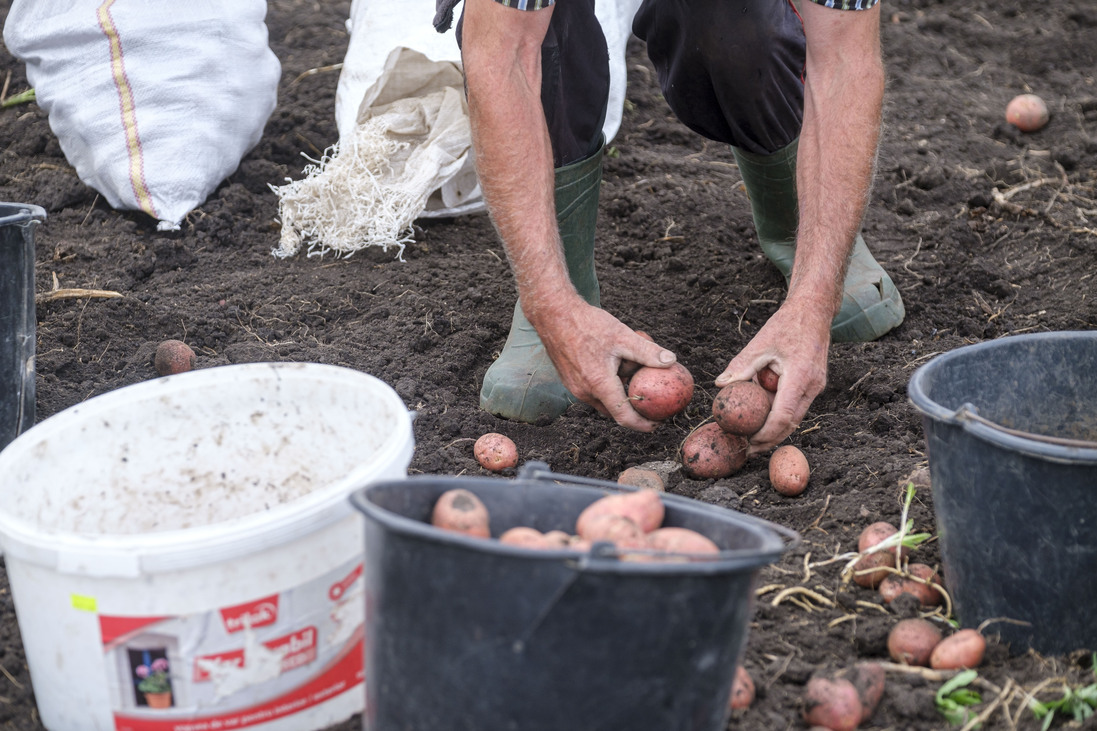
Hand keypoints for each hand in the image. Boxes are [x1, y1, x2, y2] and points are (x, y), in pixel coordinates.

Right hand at [533, 299, 677, 430]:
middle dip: (632, 404)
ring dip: (618, 391)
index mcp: (599, 384)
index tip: (656, 425)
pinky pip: (592, 390)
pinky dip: (606, 384)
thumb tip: (671, 361)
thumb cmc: (587, 324)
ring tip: (631, 370)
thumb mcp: (623, 336)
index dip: (642, 424)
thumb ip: (648, 352)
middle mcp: (584, 391)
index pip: (623, 416)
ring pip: (603, 399)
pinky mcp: (569, 381)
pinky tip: (614, 365)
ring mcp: (574, 387)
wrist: (554, 315)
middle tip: (650, 396)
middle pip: (614, 409)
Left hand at [715, 299, 830, 452]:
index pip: (783, 416)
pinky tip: (763, 420)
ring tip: (752, 440)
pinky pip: (796, 405)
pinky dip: (780, 415)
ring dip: (775, 430)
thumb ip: (741, 366)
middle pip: (792, 423)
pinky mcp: (813, 384)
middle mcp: (812, 385)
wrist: (813, 311)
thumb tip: (720, 385)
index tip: (748, 442)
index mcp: (800, 377)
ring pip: (796, 417)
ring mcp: (816, 386)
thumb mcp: (760, 343)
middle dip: (770, 440)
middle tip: (748, 449)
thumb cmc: (786, 325)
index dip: (766, 433)